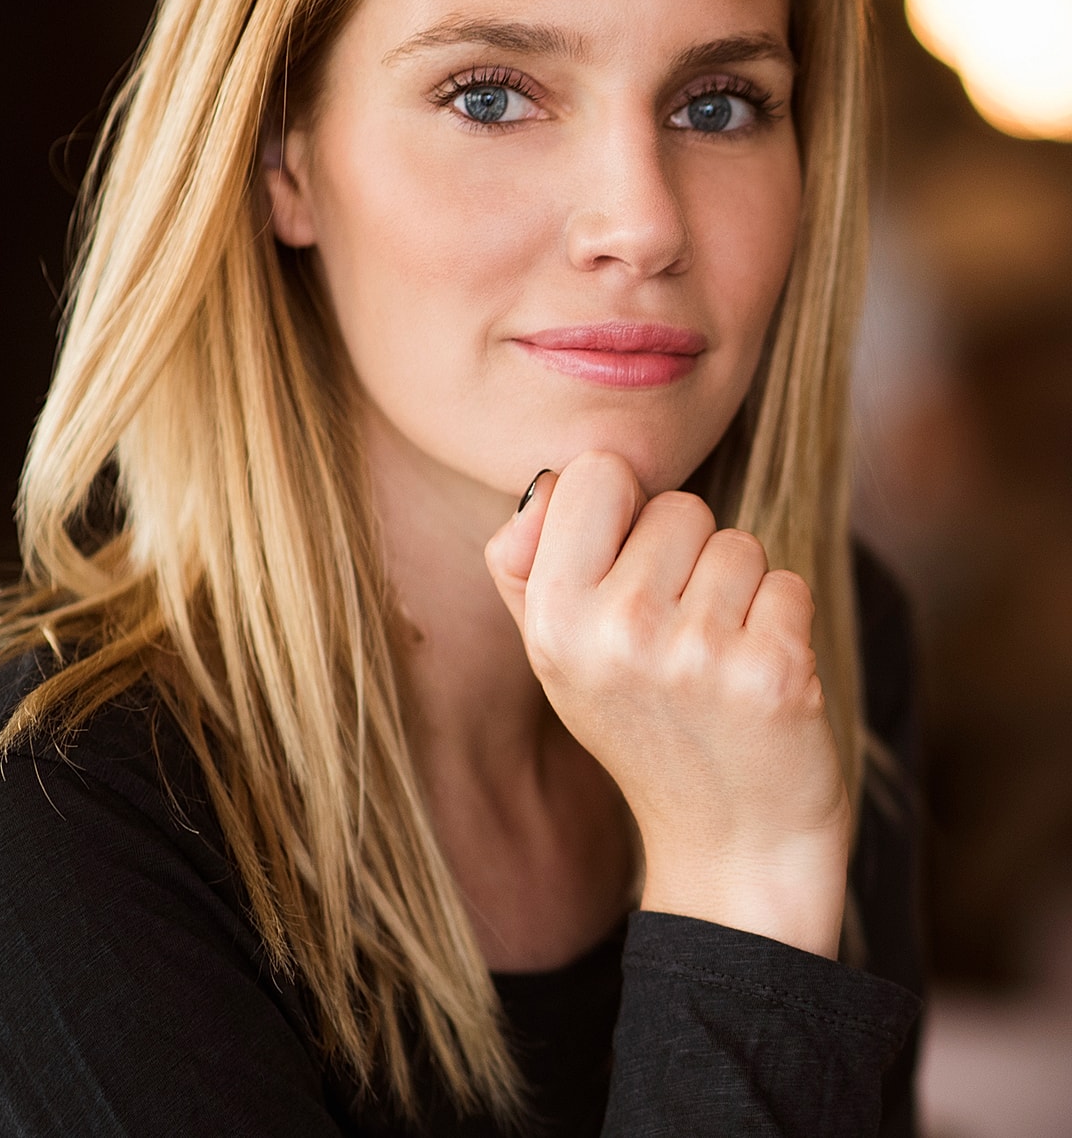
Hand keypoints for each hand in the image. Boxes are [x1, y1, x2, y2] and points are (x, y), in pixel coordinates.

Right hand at [485, 451, 850, 957]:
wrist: (729, 847)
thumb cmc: (642, 726)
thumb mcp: (558, 655)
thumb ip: (529, 563)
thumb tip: (543, 483)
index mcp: (552, 620)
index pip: (596, 471)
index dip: (623, 509)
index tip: (630, 569)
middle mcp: (616, 632)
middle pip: (679, 505)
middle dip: (688, 558)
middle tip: (678, 639)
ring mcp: (696, 655)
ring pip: (739, 543)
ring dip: (739, 593)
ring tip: (716, 664)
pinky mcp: (773, 674)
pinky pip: (787, 583)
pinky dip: (783, 623)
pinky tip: (757, 682)